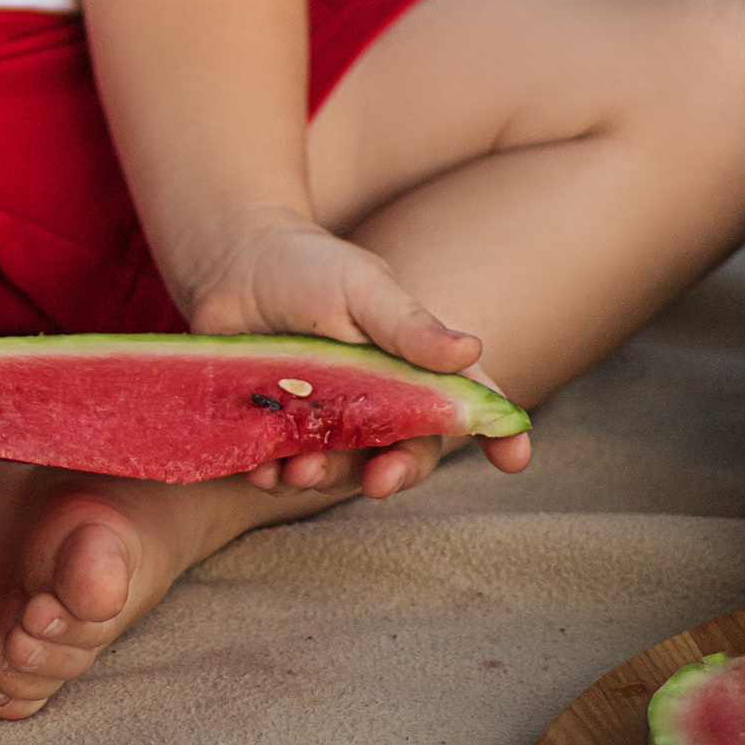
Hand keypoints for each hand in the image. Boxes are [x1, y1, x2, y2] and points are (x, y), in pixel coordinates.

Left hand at [178, 213, 532, 498]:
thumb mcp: (362, 287)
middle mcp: (376, 400)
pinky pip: (282, 468)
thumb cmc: (306, 265)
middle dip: (397, 473)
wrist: (228, 262)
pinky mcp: (276, 429)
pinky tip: (260, 469)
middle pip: (404, 452)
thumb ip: (409, 325)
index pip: (464, 403)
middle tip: (380, 482)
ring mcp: (325, 419)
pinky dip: (273, 475)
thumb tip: (472, 350)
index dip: (497, 432)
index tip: (516, 458)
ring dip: (325, 479)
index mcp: (410, 364)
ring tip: (299, 470)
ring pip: (340, 468)